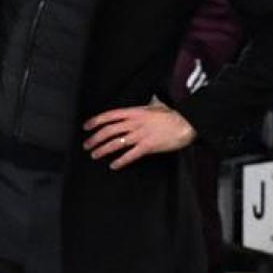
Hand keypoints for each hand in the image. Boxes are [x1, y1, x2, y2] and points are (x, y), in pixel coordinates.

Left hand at [82, 104, 196, 169]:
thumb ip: (141, 109)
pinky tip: (113, 165)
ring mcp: (140, 135)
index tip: (86, 127)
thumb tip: (135, 109)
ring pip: (116, 143)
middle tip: (87, 145)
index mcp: (134, 112)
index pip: (109, 115)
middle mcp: (134, 123)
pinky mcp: (148, 146)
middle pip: (109, 130)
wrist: (186, 123)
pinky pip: (130, 155)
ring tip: (94, 154)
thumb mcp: (153, 107)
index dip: (95, 121)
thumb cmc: (171, 115)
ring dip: (103, 149)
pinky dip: (120, 161)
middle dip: (95, 138)